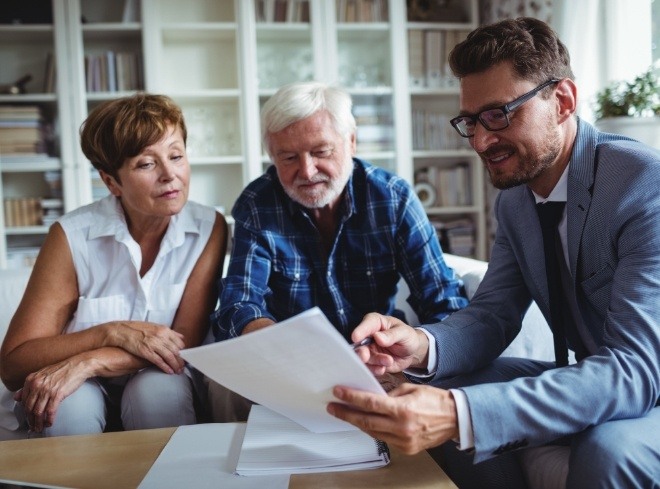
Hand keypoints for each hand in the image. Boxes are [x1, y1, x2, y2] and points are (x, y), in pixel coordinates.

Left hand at [14, 357, 89, 432]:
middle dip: (30, 420)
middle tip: (33, 426)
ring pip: (38, 412)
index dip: (25, 412)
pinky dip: (49, 419)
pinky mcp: (57, 394)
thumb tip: (17, 397)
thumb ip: (29, 386)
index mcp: (31, 380)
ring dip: (38, 423)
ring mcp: (47, 390)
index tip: (28, 417)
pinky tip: (50, 423)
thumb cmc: (62, 370)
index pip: (24, 401)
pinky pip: (50, 411)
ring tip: (40, 427)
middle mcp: (37, 384)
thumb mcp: (42, 375)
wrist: (78, 366)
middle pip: (29, 408)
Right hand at [105, 321, 185, 373]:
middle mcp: (161, 336)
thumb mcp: (155, 326)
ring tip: (178, 371)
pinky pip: (159, 361)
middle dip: (181, 361)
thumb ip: (169, 332)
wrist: (121, 331)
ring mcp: (154, 344)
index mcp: (164, 330)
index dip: (183, 352)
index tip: (184, 357)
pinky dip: (165, 367)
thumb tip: (180, 336)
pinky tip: (169, 371)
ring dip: (175, 365)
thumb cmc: (137, 329)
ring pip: (170, 356)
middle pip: (176, 350)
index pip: (179, 342)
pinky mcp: (146, 351)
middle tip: (183, 367)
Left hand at [327, 383, 458, 454]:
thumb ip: (390, 394)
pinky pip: (383, 438)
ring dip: (357, 422)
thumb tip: (371, 396)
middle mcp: (401, 427)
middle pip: (366, 421)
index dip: (351, 398)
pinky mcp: (406, 449)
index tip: (338, 393)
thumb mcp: (410, 389)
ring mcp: (403, 440)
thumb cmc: (436, 401)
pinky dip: (372, 430)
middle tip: (333, 407)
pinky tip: (365, 422)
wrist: (455, 419)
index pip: (370, 403)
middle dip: (346, 413)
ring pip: (372, 431)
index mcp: (403, 409)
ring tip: (345, 413)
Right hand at [352, 313, 428, 375]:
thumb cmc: (408, 337)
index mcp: (375, 323)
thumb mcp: (404, 333)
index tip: (356, 338)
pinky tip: (383, 369)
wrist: (412, 352)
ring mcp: (369, 350)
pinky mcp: (372, 362)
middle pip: (359, 344)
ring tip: (388, 361)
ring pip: (364, 358)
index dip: (360, 331)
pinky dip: (375, 370)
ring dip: (374, 362)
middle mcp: (368, 336)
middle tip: (365, 356)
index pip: (366, 325)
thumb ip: (392, 335)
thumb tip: (377, 337)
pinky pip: (369, 368)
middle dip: (361, 351)